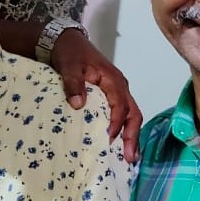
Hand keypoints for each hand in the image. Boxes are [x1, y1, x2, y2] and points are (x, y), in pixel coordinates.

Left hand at [49, 29, 141, 161]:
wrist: (66, 42)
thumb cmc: (70, 54)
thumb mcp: (69, 66)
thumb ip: (73, 84)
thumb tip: (78, 104)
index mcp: (113, 80)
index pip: (120, 104)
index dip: (117, 122)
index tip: (110, 137)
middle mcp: (120, 87)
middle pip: (133, 113)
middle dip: (133, 136)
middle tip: (130, 158)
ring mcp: (117, 93)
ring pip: (130, 116)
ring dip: (131, 136)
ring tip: (129, 158)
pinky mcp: (110, 97)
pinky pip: (122, 115)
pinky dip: (123, 131)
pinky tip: (119, 145)